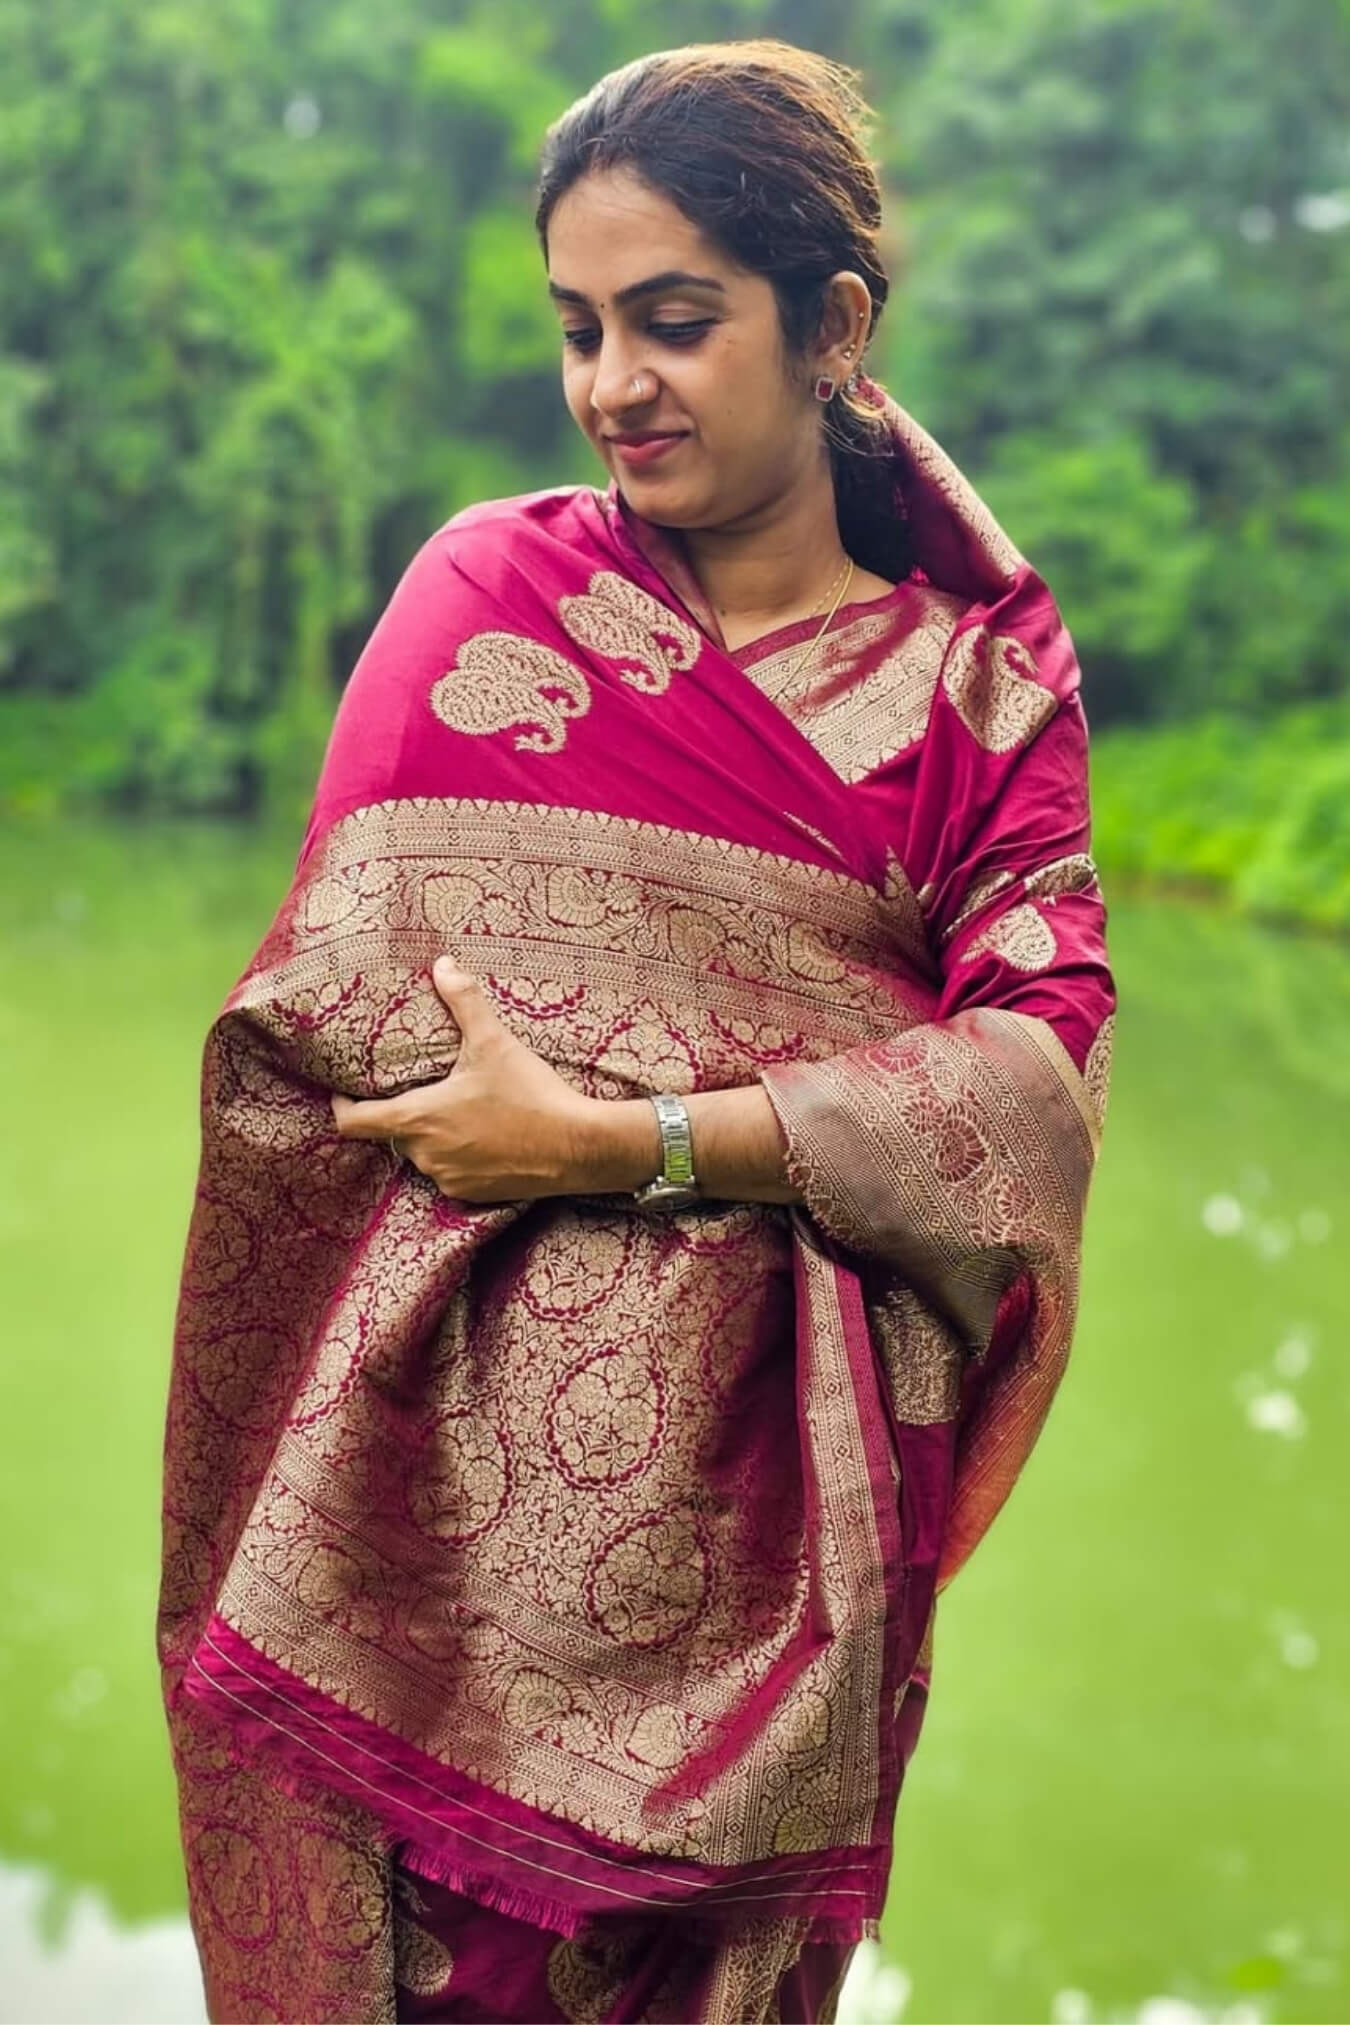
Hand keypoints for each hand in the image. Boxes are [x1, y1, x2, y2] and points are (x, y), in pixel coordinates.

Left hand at [330, 957, 598, 1202]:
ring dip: (434, 1135)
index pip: (355, 1123)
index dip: (342, 1108)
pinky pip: (452, 1172)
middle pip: (395, 1135)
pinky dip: (460, 1155)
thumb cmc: (531, 1095)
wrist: (579, 1147)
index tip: (343, 1095)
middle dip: (405, 1114)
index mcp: (419, 1118)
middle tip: (424, 1089)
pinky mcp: (474, 1194)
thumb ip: (464, 1001)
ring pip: (425, 1154)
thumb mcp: (495, 1042)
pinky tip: (486, 1135)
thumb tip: (443, 964)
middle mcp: (426, 1155)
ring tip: (460, 1111)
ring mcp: (450, 1178)